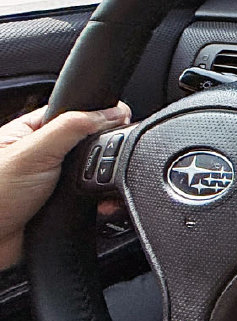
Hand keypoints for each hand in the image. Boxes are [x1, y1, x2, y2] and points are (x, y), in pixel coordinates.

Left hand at [0, 103, 131, 270]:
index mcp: (32, 133)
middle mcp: (45, 156)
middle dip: (104, 156)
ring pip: (97, 176)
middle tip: (99, 163)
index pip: (75, 112)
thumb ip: (71, 128)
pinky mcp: (66, 208)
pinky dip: (105, 206)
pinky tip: (100, 208)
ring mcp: (56, 184)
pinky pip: (98, 203)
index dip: (100, 115)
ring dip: (104, 184)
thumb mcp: (32, 152)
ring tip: (95, 191)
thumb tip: (111, 113)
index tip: (122, 120)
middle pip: (92, 145)